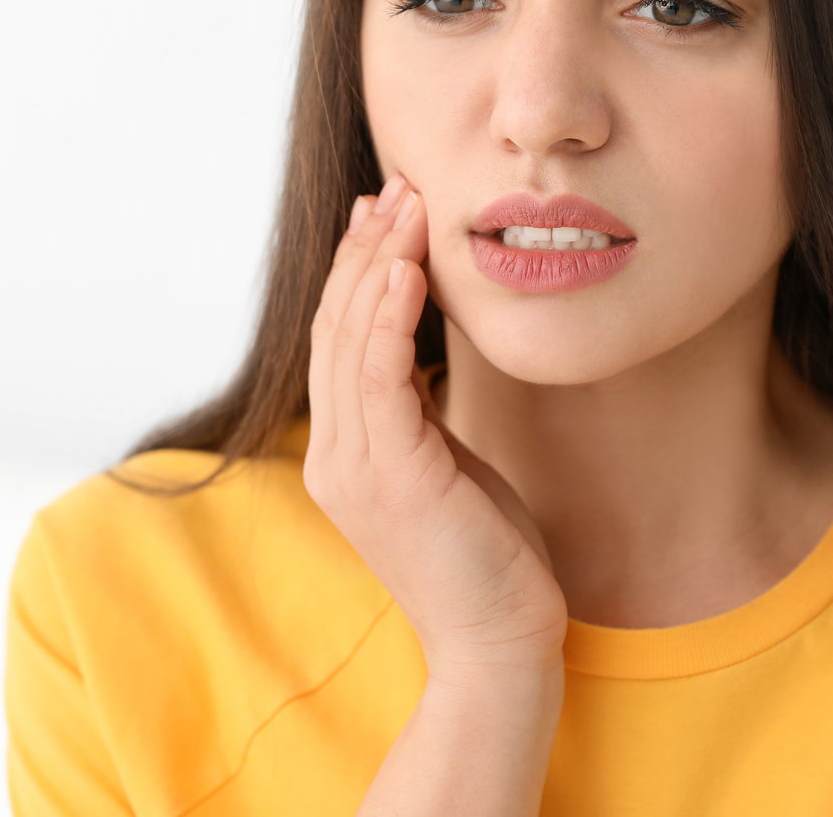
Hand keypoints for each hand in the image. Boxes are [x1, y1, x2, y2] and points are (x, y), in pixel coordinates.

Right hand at [303, 175, 567, 685]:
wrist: (500, 645)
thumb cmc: (488, 558)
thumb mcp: (448, 465)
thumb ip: (423, 411)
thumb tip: (426, 348)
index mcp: (342, 454)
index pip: (339, 342)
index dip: (357, 270)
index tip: (384, 212)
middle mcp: (333, 456)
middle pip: (336, 328)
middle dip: (365, 249)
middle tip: (396, 185)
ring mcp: (352, 468)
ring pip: (351, 341)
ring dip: (378, 263)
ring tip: (406, 204)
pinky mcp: (391, 477)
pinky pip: (379, 377)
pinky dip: (389, 316)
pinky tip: (407, 269)